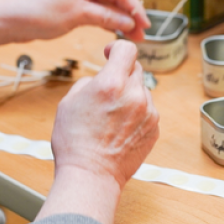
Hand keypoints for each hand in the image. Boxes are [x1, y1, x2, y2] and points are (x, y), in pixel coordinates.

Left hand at [0, 0, 149, 41]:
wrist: (10, 19)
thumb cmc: (38, 12)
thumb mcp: (78, 15)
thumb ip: (107, 17)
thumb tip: (129, 22)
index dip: (135, 7)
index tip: (146, 24)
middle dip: (128, 14)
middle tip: (141, 34)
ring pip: (105, 3)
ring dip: (118, 18)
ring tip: (131, 35)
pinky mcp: (69, 0)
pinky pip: (94, 8)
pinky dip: (105, 18)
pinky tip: (114, 29)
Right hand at [50, 40, 159, 189]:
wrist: (91, 175)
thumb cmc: (74, 141)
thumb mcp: (69, 102)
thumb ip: (89, 81)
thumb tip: (100, 77)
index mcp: (111, 83)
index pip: (127, 49)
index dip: (117, 48)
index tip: (110, 54)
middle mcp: (134, 95)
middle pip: (135, 68)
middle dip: (121, 73)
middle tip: (107, 90)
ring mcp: (148, 112)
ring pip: (142, 90)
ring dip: (130, 94)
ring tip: (111, 116)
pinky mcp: (155, 128)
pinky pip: (148, 110)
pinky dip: (137, 113)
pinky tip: (120, 128)